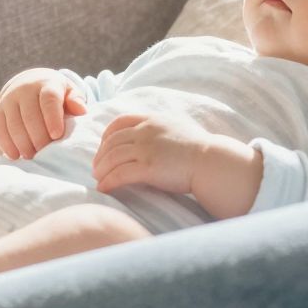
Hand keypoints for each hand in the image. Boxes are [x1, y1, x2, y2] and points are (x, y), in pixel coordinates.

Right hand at [0, 67, 88, 158]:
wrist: (29, 83)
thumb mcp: (68, 92)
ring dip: (23, 143)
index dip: (52, 118)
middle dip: (38, 137)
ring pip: (14, 124)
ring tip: (32, 156)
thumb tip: (81, 111)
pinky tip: (15, 155)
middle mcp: (24, 89)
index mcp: (46, 83)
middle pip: (30, 115)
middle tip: (45, 152)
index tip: (57, 135)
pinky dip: (6, 144)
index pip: (48, 99)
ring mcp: (9, 99)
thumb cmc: (55, 94)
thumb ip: (76, 100)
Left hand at [90, 110, 213, 197]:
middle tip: (96, 167)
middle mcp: (145, 131)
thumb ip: (160, 129)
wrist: (210, 162)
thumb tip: (152, 137)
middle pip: (112, 141)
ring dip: (101, 169)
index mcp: (152, 120)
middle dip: (101, 155)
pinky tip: (104, 188)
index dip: (107, 135)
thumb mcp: (176, 128)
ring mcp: (145, 149)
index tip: (103, 146)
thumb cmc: (199, 149)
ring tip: (98, 178)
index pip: (119, 122)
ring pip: (112, 157)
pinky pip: (119, 174)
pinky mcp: (148, 167)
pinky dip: (108, 181)